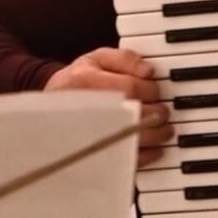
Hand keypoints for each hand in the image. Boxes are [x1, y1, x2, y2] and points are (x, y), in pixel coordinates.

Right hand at [46, 47, 171, 164]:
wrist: (52, 104)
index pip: (130, 87)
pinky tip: (155, 148)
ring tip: (165, 130)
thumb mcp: (97, 58)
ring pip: (133, 139)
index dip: (150, 90)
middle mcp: (87, 108)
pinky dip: (147, 156)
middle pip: (134, 114)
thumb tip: (149, 71)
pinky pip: (126, 160)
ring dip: (157, 135)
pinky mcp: (95, 154)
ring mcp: (89, 134)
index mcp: (86, 81)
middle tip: (164, 112)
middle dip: (158, 113)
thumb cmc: (79, 79)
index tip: (156, 91)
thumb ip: (125, 58)